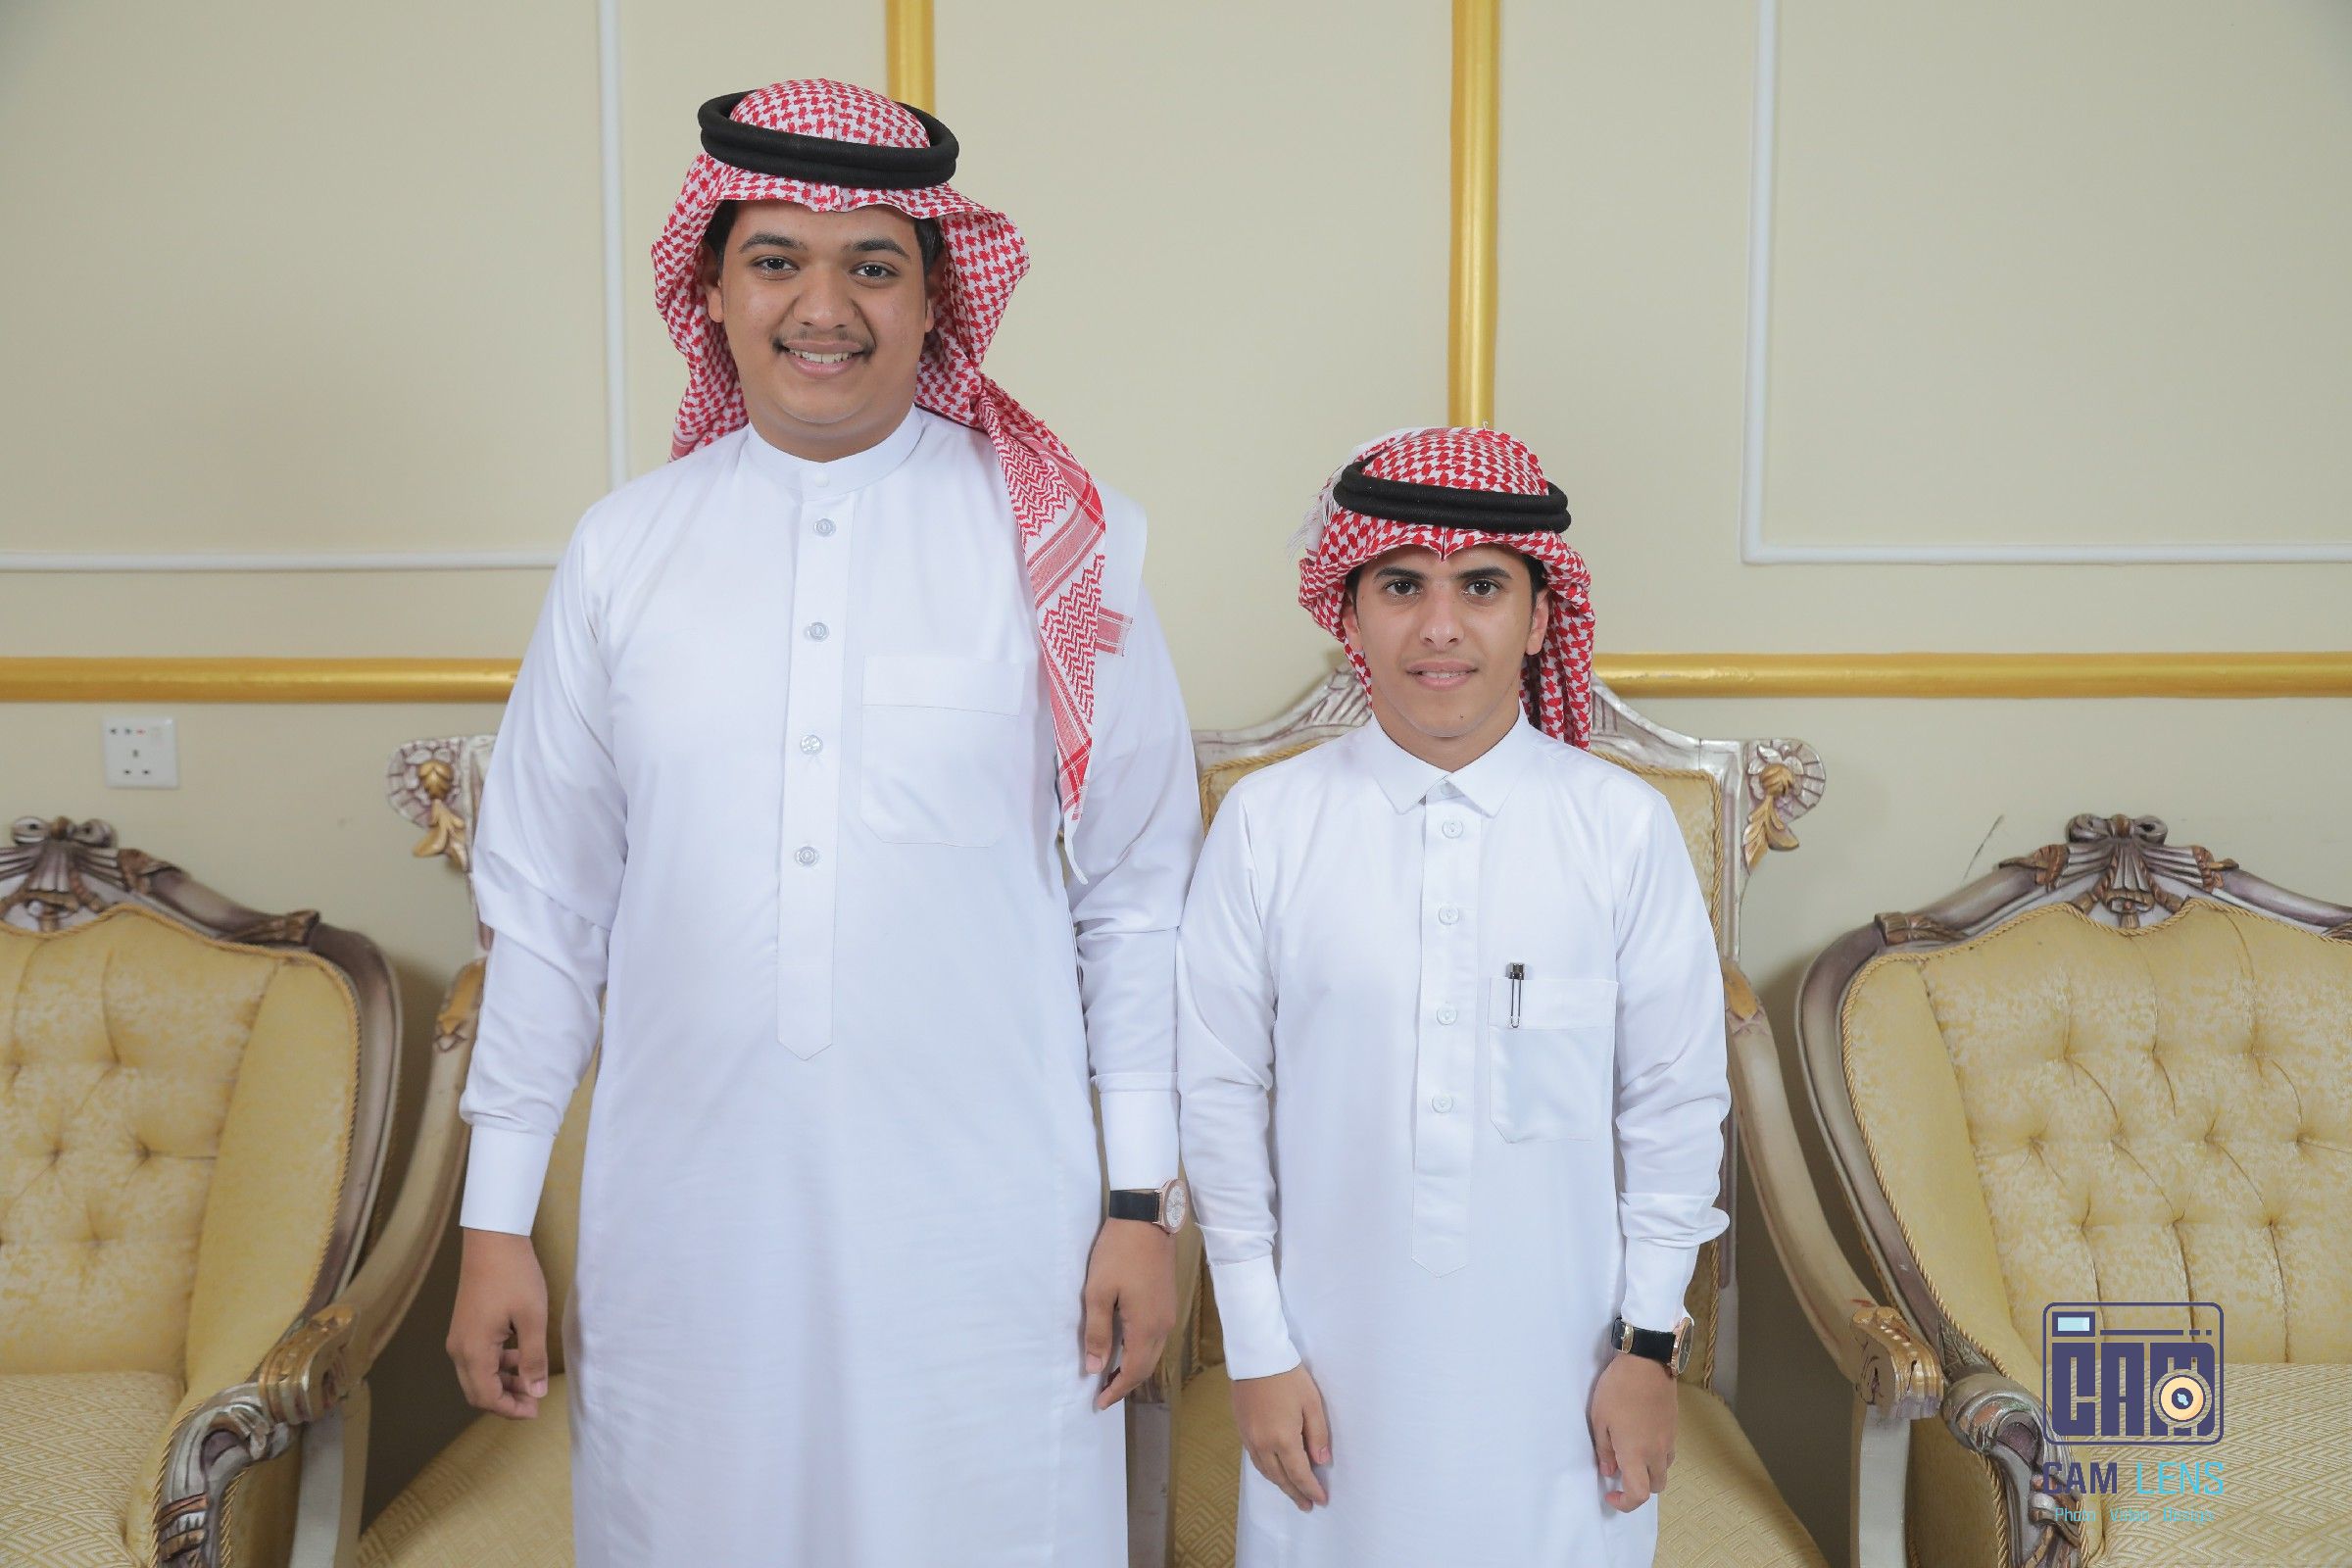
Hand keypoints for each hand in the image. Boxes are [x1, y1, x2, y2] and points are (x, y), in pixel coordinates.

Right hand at [448, 1227, 550, 1419]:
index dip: (511, 1409)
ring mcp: (459, 1337)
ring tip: (531, 1380)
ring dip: (502, 1384)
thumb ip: (533, 1359)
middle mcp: (459, 1349)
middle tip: (534, 1401)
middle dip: (506, 1401)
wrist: (492, 1239)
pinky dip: (497, 1366)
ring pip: (477, 1376)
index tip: (536, 1410)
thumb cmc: (515, 1275)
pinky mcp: (464, 1327)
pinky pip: (477, 1359)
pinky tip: (519, 1357)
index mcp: (473, 1351)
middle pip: (477, 1391)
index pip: (486, 1397)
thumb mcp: (533, 1318)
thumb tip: (536, 1393)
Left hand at [1081, 1218, 1176, 1409]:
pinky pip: (1157, 1338)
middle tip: (1103, 1393)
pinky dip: (1142, 1351)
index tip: (1099, 1403)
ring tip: (1112, 1374)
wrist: (1146, 1219)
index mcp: (1146, 1327)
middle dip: (1126, 1383)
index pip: (1134, 1371)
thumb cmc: (1117, 1254)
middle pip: (1147, 1366)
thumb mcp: (1098, 1292)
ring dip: (1135, 1368)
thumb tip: (1095, 1368)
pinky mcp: (1168, 1301)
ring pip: (1154, 1353)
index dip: (1117, 1390)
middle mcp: (1163, 1325)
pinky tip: (1127, 1347)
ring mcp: (1168, 1313)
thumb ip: (1097, 1332)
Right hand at [1231, 1363, 1330, 1510]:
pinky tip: (1274, 1472)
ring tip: (1293, 1493)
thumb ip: (1318, 1435)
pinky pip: (1255, 1460)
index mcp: (1283, 1438)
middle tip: (1307, 1506)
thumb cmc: (1288, 1377)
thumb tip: (1322, 1461)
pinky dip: (1267, 1471)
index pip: (1299, 1474)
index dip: (1311, 1489)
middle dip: (1295, 1493)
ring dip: (1280, 1485)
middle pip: (1280, 1478)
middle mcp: (1263, 1444)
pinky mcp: (1242, 1430)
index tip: (1321, 1500)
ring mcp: (1250, 1438)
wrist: (1256, 1357)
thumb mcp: (1312, 1403)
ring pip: (1266, 1471)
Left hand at [1590, 1350, 1677, 1510]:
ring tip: (1631, 1454)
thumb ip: (1604, 1450)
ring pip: (1664, 1470)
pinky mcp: (1674, 1427)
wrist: (1647, 1362)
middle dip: (1639, 1489)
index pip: (1639, 1494)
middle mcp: (1656, 1452)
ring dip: (1649, 1472)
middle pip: (1655, 1487)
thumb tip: (1609, 1471)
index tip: (1611, 1494)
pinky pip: (1667, 1452)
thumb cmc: (1617, 1390)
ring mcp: (1668, 1440)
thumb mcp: (1599, 1419)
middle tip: (1621, 1473)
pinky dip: (1656, 1456)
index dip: (1625, 1503)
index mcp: (1636, 1454)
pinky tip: (1642, 1438)